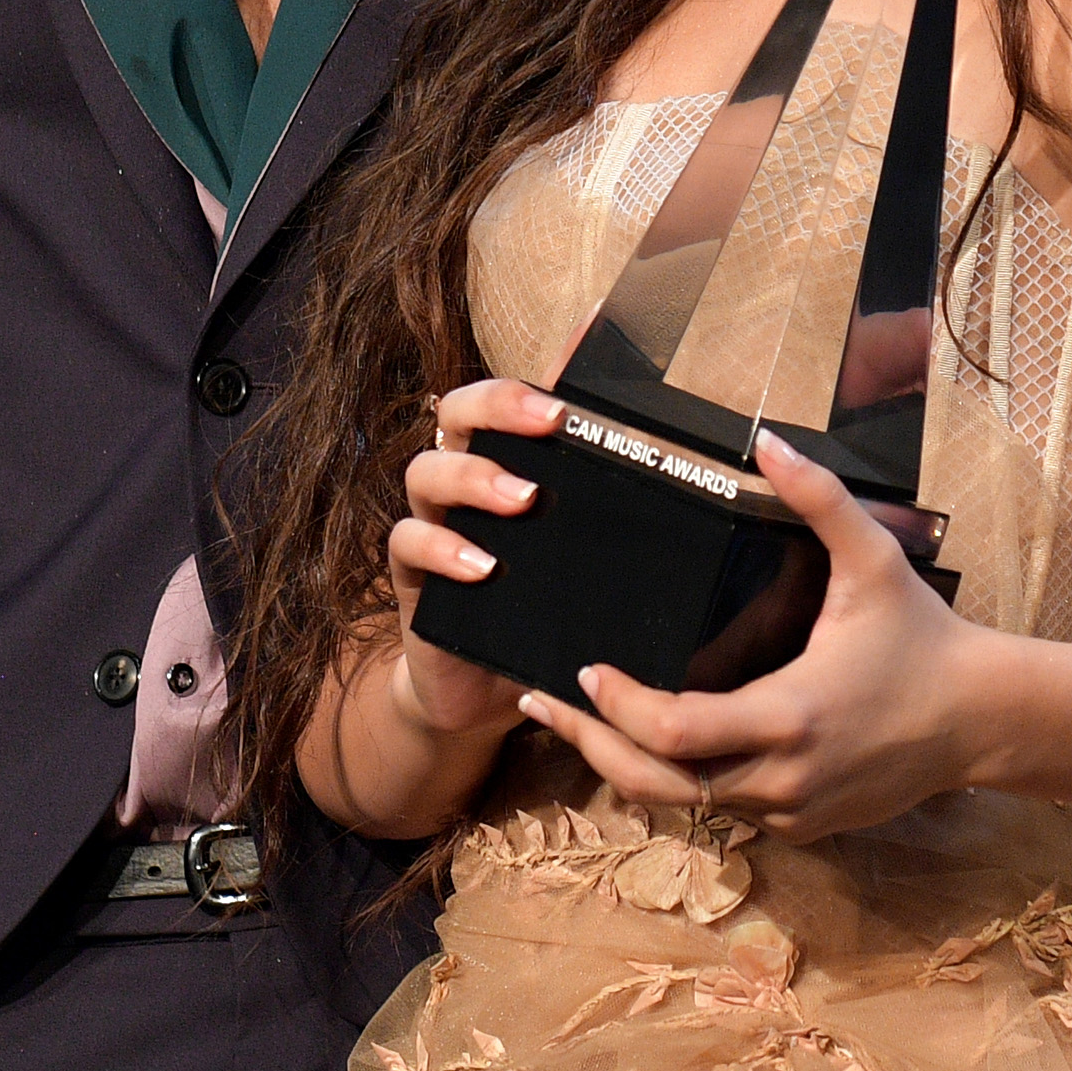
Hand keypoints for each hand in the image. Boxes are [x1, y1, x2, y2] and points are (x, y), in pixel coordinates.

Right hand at [387, 378, 565, 738]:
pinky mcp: (411, 575)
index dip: (527, 383)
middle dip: (498, 407)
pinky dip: (442, 547)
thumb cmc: (538, 603)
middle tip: (548, 422)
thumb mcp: (571, 551)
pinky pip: (407, 542)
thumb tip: (663, 451)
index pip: (503, 398)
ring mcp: (431, 522)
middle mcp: (459, 479)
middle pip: (455, 413)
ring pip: (426, 471)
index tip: (567, 395)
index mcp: (499, 460)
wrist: (484, 687)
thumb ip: (597, 503)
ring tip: (522, 498)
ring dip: (474, 477)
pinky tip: (481, 566)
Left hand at [516, 433, 987, 842]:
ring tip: (577, 725)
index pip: (673, 731)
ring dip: (629, 767)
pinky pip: (724, 812)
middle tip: (538, 706)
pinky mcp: (802, 826)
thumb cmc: (924, 636)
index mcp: (788, 715)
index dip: (617, 708)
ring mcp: (790, 811)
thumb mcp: (873, 562)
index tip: (582, 671)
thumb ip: (818, 500)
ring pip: (685, 805)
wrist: (982, 719)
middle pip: (656, 783)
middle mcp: (780, 777)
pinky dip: (684, 782)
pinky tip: (652, 746)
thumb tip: (767, 439)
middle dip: (590, 746)